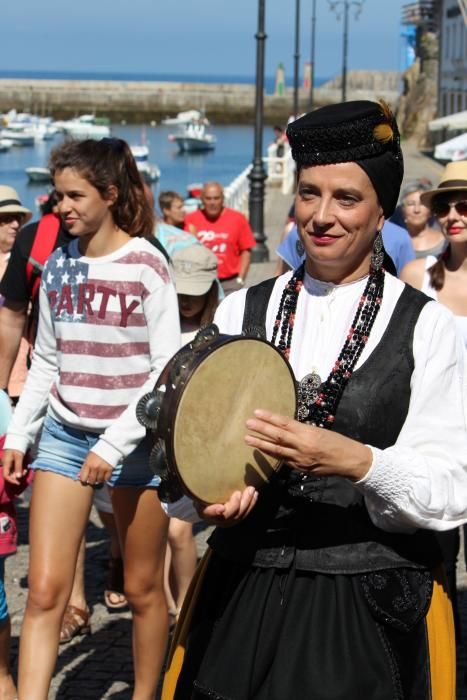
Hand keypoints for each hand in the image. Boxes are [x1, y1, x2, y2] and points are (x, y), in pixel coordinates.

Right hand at [2, 449, 27, 485]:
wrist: (17, 439)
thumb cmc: (17, 448)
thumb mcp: (18, 457)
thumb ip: (18, 467)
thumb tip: (18, 477)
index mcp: (6, 464)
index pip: (6, 476)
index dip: (11, 480)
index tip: (18, 483)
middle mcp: (7, 464)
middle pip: (10, 474)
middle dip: (18, 475)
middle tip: (24, 473)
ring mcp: (10, 462)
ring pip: (14, 471)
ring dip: (20, 472)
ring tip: (26, 470)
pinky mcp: (14, 461)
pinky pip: (16, 467)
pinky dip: (21, 468)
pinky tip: (25, 467)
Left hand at [78, 451, 112, 485]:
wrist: (108, 446)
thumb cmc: (97, 451)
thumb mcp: (88, 457)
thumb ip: (84, 467)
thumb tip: (78, 476)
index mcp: (88, 464)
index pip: (83, 478)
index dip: (84, 480)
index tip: (85, 479)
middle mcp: (94, 467)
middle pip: (92, 481)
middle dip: (92, 481)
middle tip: (93, 479)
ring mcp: (102, 469)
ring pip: (99, 481)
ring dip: (99, 480)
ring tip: (99, 477)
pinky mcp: (110, 469)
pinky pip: (107, 479)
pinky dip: (105, 478)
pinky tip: (104, 476)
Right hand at [195, 486, 257, 526]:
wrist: (208, 499)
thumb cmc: (204, 490)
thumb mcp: (201, 487)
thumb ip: (204, 482)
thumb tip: (200, 463)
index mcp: (203, 510)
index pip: (208, 513)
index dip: (214, 511)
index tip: (221, 507)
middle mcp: (214, 518)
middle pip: (227, 515)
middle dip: (236, 504)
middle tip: (240, 492)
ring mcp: (226, 520)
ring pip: (238, 516)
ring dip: (247, 503)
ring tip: (251, 490)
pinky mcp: (235, 518)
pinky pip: (244, 514)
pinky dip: (251, 504)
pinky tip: (255, 495)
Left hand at [245, 409, 372, 481]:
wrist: (349, 460)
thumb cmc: (336, 442)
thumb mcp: (319, 430)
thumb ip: (301, 430)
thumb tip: (284, 427)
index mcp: (308, 432)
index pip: (284, 423)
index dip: (270, 417)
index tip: (257, 412)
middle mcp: (302, 446)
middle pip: (277, 436)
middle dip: (261, 429)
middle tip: (247, 423)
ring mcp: (300, 459)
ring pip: (276, 450)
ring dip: (260, 444)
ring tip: (247, 438)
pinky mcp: (300, 468)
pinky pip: (283, 460)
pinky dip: (272, 454)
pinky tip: (263, 450)